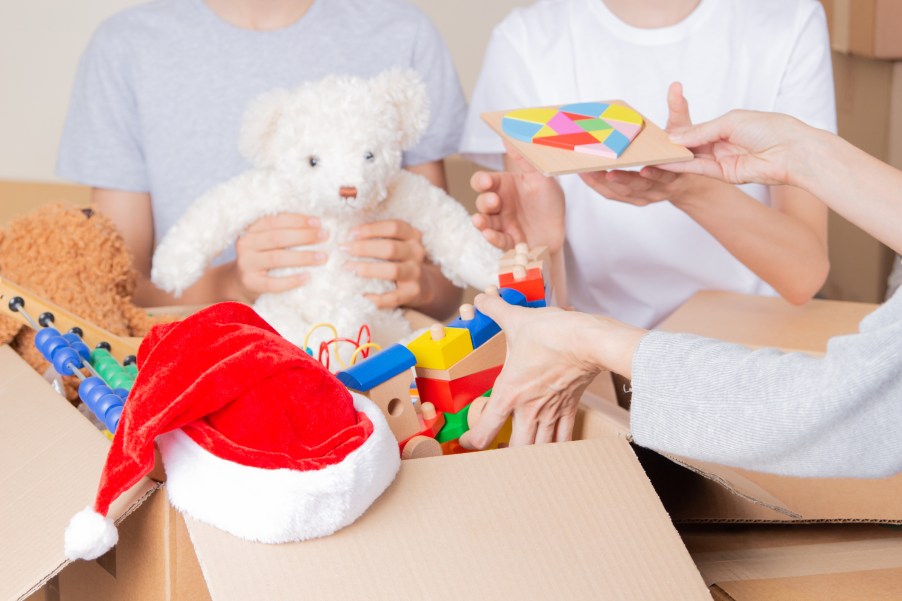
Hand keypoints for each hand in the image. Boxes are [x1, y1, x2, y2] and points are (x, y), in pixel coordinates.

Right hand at [234, 213, 326, 298]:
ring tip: (323, 257)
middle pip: (277, 238)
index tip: (318, 223)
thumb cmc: (264, 256)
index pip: (276, 220)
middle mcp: (246, 244)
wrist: (242, 281)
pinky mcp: (250, 283)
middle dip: (304, 236)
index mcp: (252, 229)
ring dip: (303, 257)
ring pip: (277, 258)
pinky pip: (273, 283)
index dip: (298, 220)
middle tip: (325, 237)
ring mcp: (246, 264)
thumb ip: (286, 231)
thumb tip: (317, 225)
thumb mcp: (268, 241)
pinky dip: (291, 281)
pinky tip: (307, 277)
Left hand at [342, 219, 428, 308]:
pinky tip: (361, 295)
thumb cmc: (396, 258)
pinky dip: (376, 298)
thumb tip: (341, 235)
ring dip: (368, 269)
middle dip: (364, 248)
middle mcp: (416, 252)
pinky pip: (393, 297)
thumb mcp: (393, 241)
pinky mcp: (412, 292)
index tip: (350, 233)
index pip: (394, 227)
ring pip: (393, 270)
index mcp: (411, 235)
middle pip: (391, 248)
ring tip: (348, 268)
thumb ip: (375, 236)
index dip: (371, 229)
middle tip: (344, 249)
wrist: (421, 283)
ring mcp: (415, 273)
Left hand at [458, 294, 605, 448]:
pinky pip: (564, 438)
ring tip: (522, 456)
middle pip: (515, 450)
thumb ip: (495, 309)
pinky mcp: (570, 408)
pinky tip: (553, 449)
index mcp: (509, 393)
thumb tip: (481, 298)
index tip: (466, 441)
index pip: (485, 431)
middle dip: (504, 456)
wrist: (590, 341)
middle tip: (496, 453)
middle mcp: (529, 409)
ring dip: (530, 456)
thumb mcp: (518, 319)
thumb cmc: (553, 334)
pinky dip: (557, 447)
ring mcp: (552, 412)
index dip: (471, 442)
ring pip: (540, 449)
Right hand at [470, 142, 564, 252]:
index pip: (484, 182)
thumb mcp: (540, 178)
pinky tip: (489, 234)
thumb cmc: (549, 202)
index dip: (481, 182)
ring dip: (481, 221)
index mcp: (504, 187)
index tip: (487, 182)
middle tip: (494, 202)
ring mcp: (502, 224)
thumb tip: (509, 135)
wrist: (560, 230)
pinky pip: (497, 240)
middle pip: (482, 202)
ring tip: (480, 221)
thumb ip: (524, 159)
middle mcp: (500, 205)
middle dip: (485, 202)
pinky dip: (491, 238)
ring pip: (485, 222)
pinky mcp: (509, 241)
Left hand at [578, 82, 700, 206]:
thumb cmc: (681, 150)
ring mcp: (644, 196)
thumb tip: (676, 86)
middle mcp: (659, 188)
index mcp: (675, 172)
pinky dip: (598, 185)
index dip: (656, 173)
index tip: (645, 168)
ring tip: (586, 171)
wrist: (685, 181)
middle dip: (622, 180)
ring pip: (622, 193)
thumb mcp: (684, 129)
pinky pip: (612, 194)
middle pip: (639, 187)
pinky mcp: (631, 198)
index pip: (666, 175)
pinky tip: (585, 173)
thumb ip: (678, 109)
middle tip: (607, 172)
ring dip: (603, 183)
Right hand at [663, 110, 808, 185]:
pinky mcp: (725, 175)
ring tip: (650, 156)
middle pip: (690, 146)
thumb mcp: (730, 122)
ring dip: (672, 158)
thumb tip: (676, 137)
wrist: (792, 150)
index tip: (656, 133)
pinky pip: (699, 169)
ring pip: (692, 159)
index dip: (676, 132)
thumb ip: (701, 131)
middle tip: (647, 146)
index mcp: (725, 126)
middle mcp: (722, 144)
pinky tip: (666, 162)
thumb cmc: (769, 128)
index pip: (694, 130)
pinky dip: (683, 166)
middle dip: (670, 146)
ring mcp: (722, 160)